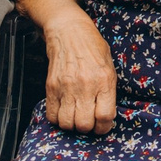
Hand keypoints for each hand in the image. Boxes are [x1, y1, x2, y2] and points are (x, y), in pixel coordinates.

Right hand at [43, 10, 117, 133]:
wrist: (69, 32)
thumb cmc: (92, 48)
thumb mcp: (109, 67)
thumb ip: (108, 91)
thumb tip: (106, 116)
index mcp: (104, 80)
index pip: (105, 116)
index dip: (104, 128)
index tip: (102, 127)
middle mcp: (85, 85)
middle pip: (84, 124)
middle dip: (87, 128)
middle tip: (88, 122)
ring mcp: (66, 87)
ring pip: (67, 123)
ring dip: (72, 125)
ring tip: (75, 117)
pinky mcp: (51, 86)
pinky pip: (52, 114)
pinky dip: (58, 119)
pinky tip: (63, 111)